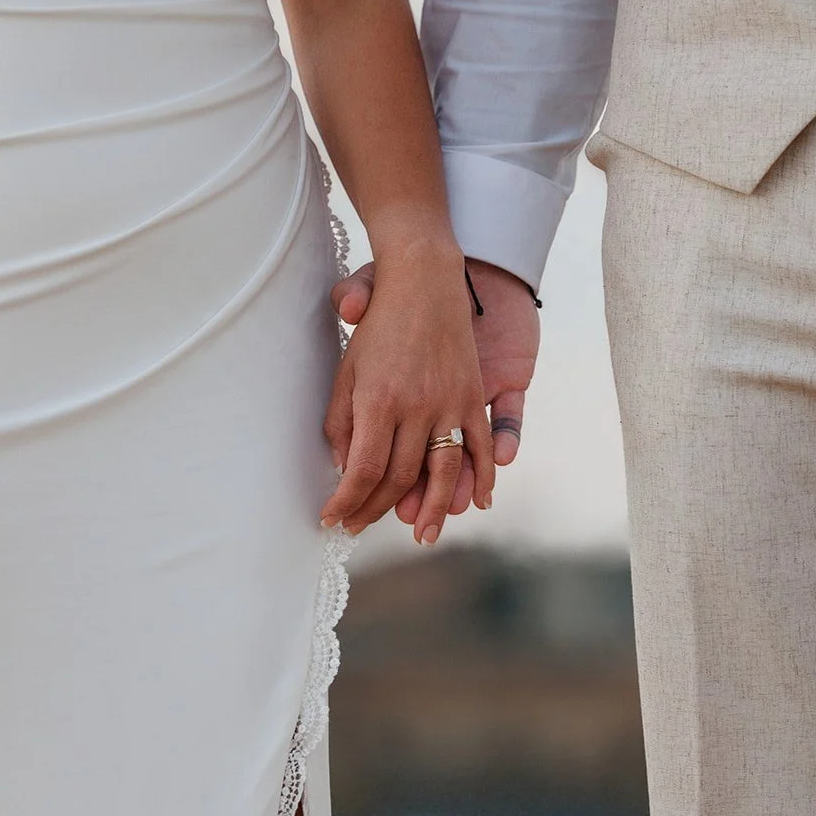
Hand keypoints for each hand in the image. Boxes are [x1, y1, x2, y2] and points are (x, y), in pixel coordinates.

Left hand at [332, 256, 539, 528]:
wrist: (426, 279)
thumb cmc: (379, 323)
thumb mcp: (348, 369)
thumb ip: (343, 420)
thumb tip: (345, 466)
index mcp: (380, 400)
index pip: (364, 469)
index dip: (348, 500)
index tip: (333, 518)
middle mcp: (418, 407)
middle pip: (400, 477)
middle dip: (376, 510)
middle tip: (358, 528)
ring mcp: (451, 404)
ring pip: (443, 472)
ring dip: (432, 510)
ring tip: (421, 536)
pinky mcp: (474, 397)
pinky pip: (482, 446)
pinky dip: (482, 477)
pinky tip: (476, 502)